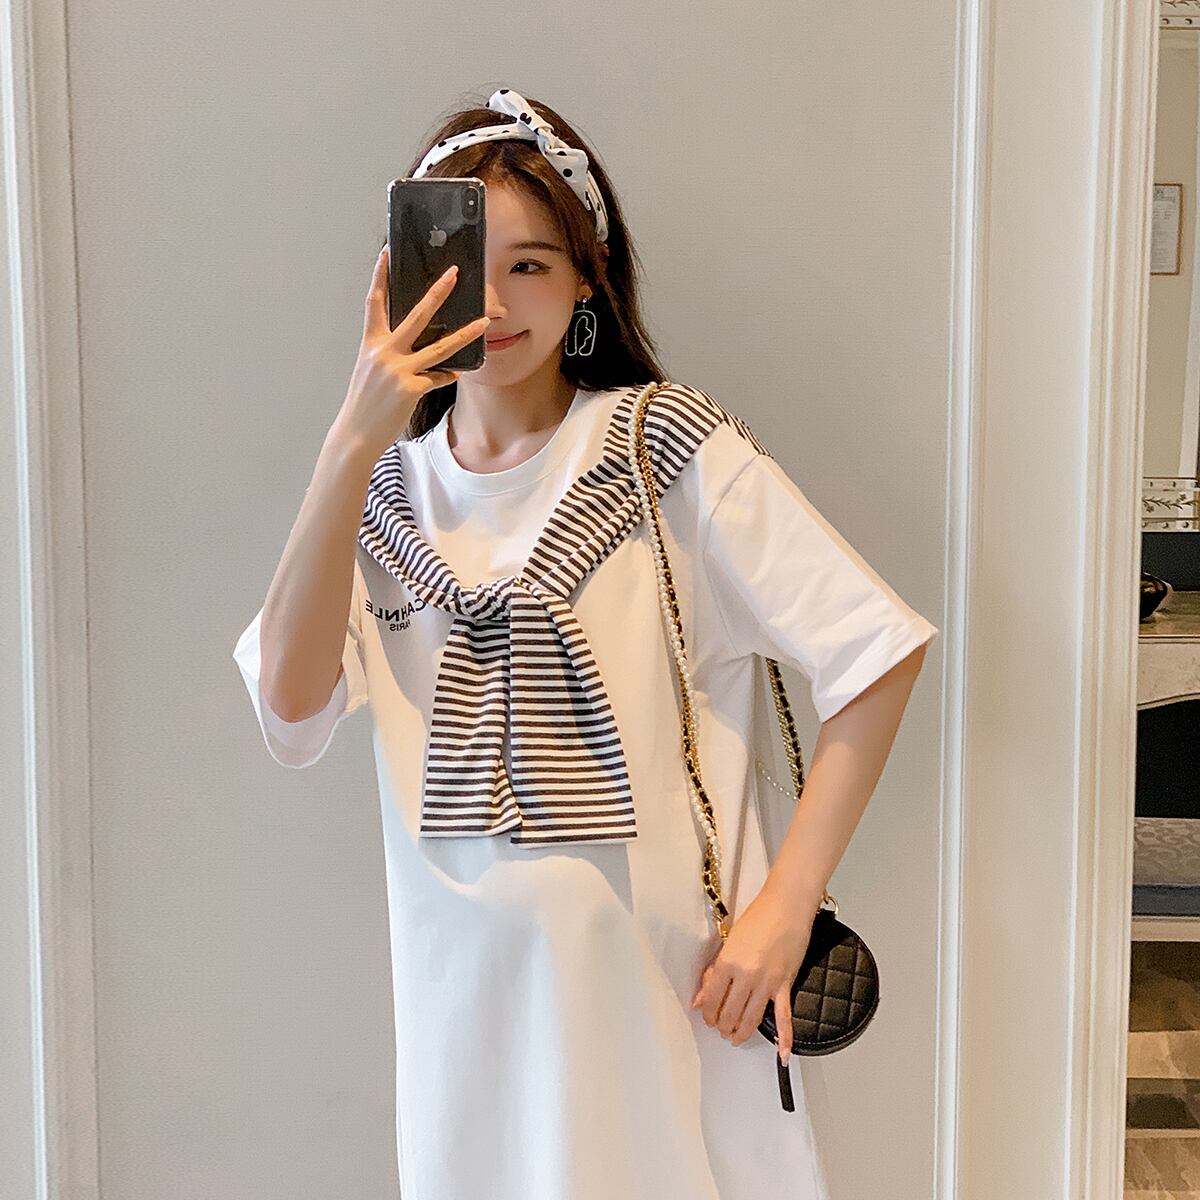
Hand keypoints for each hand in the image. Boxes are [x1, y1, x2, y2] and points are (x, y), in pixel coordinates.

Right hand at [332, 245, 491, 460]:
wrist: (356, 435)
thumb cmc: (364, 404)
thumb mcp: (370, 371)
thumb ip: (388, 353)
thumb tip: (415, 344)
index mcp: (371, 344)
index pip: (374, 303)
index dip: (379, 276)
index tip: (386, 253)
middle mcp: (384, 353)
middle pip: (416, 315)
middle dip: (437, 293)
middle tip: (454, 274)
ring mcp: (398, 370)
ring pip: (439, 347)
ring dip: (465, 334)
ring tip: (484, 322)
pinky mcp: (411, 389)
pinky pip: (439, 377)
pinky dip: (449, 374)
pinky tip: (459, 371)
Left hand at [690, 888, 814, 1059]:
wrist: (786, 907)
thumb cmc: (758, 918)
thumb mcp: (729, 942)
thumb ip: (714, 972)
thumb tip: (700, 997)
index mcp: (728, 962)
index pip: (711, 998)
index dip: (707, 1012)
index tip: (707, 1017)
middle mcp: (746, 975)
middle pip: (729, 1013)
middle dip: (722, 1025)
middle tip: (720, 1028)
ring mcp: (767, 982)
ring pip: (751, 1018)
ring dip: (741, 1033)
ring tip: (735, 1038)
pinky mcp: (785, 985)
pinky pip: (784, 1017)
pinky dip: (784, 1037)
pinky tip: (782, 1054)